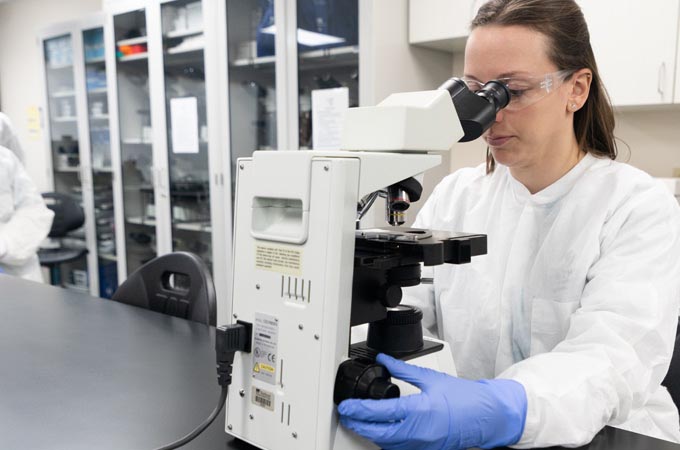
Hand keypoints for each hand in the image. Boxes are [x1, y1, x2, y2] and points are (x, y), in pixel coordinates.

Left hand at [338, 353, 526, 449]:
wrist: (487, 416)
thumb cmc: (465, 398)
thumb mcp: (431, 379)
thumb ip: (403, 370)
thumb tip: (384, 359)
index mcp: (420, 411)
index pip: (380, 414)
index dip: (359, 411)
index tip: (345, 407)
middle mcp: (419, 432)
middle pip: (378, 434)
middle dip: (358, 425)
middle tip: (346, 415)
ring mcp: (422, 444)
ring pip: (386, 444)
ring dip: (370, 434)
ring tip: (358, 421)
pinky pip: (398, 448)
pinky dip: (385, 440)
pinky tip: (379, 431)